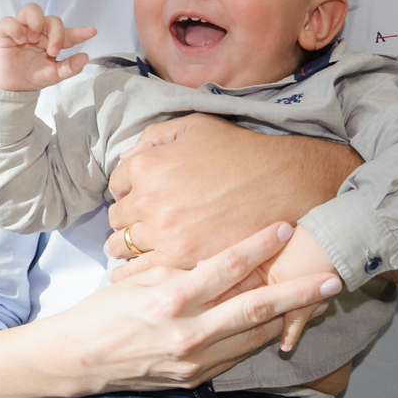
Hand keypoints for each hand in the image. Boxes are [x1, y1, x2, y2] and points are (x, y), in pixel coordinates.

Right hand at [0, 3, 95, 90]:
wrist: (11, 88)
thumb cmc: (32, 76)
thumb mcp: (54, 75)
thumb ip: (70, 67)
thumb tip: (85, 57)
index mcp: (52, 41)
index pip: (68, 33)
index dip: (80, 32)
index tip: (92, 32)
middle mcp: (39, 32)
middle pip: (53, 19)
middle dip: (57, 34)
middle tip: (53, 51)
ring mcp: (22, 30)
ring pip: (31, 9)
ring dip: (37, 22)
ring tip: (34, 39)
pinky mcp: (5, 32)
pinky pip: (8, 21)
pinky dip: (15, 28)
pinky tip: (19, 41)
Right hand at [0, 223, 342, 397]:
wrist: (80, 360)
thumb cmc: (105, 309)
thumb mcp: (139, 278)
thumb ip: (179, 265)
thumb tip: (216, 250)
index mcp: (172, 298)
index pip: (227, 267)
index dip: (260, 245)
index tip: (286, 227)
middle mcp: (189, 331)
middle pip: (256, 307)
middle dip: (298, 291)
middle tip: (331, 276)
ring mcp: (196, 360)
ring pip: (256, 335)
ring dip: (289, 316)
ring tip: (316, 297)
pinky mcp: (197, 378)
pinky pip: (239, 354)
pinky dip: (262, 335)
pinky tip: (280, 321)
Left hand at [106, 114, 360, 271]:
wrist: (281, 184)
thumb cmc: (239, 151)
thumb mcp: (194, 127)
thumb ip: (154, 138)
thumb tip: (128, 157)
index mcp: (147, 165)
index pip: (117, 183)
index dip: (130, 187)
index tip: (142, 193)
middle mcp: (148, 200)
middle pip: (117, 217)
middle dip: (128, 217)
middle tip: (144, 220)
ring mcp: (164, 233)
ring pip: (123, 246)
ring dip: (130, 245)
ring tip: (143, 245)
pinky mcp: (182, 260)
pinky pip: (142, 270)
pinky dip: (139, 269)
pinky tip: (145, 267)